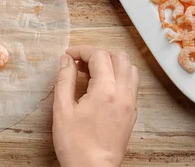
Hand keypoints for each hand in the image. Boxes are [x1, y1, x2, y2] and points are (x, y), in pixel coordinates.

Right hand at [53, 46, 138, 166]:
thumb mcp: (62, 109)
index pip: (99, 55)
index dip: (81, 50)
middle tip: (79, 63)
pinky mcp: (132, 113)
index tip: (68, 56)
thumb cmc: (75, 144)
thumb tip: (65, 60)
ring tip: (91, 72)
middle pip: (119, 57)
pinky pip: (131, 84)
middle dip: (98, 54)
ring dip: (111, 63)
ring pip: (130, 69)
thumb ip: (64, 79)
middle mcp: (123, 93)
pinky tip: (101, 86)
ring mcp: (131, 104)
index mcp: (106, 90)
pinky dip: (119, 76)